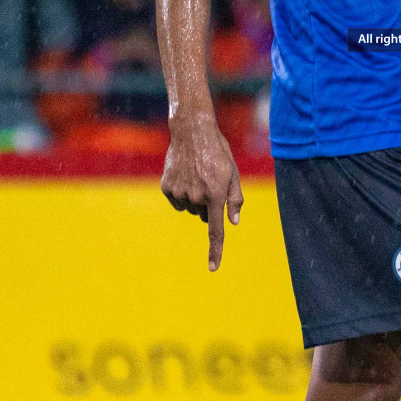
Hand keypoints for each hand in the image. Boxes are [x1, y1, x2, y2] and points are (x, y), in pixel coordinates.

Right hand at [161, 114, 242, 270]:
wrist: (192, 131)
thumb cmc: (217, 152)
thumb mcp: (233, 173)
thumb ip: (235, 199)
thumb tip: (233, 223)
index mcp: (216, 194)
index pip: (216, 230)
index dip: (215, 250)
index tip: (212, 268)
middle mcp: (196, 197)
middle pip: (203, 215)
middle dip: (208, 204)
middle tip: (210, 182)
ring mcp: (179, 192)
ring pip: (189, 208)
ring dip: (194, 198)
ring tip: (197, 175)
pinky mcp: (166, 187)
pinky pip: (176, 201)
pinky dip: (180, 192)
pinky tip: (184, 174)